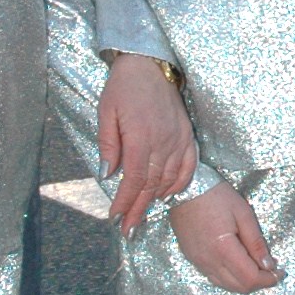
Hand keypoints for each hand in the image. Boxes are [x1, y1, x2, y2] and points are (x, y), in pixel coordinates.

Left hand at [98, 54, 198, 233]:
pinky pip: (188, 168)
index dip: (125, 202)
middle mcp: (162, 142)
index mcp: (140, 137)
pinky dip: (178, 185)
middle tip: (128, 229)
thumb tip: (107, 174)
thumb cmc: (123, 87)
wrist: (150, 65)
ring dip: (155, 200)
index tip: (116, 218)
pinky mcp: (188, 137)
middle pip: (151, 186)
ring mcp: (178, 140)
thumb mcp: (105, 112)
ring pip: (168, 179)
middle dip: (138, 209)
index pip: (134, 180)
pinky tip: (167, 195)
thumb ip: (108, 144)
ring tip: (142, 215)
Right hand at [171, 183, 281, 292]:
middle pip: (239, 287)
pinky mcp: (192, 259)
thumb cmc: (216, 196)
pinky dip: (230, 278)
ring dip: (244, 282)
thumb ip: (256, 242)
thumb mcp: (243, 214)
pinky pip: (214, 277)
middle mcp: (209, 261)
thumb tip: (268, 265)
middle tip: (272, 271)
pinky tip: (238, 266)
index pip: (250, 278)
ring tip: (257, 268)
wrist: (185, 189)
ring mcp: (198, 262)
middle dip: (259, 283)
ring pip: (226, 285)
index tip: (280, 272)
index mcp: (224, 249)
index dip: (268, 280)